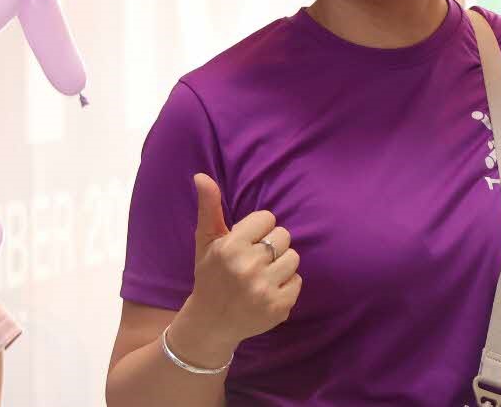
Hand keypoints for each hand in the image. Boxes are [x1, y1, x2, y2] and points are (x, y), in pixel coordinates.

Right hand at [174, 174, 302, 360]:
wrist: (209, 324)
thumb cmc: (210, 276)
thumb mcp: (206, 241)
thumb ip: (209, 207)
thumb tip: (201, 176)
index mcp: (230, 247)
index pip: (268, 218)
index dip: (258, 230)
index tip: (245, 244)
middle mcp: (247, 268)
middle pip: (284, 235)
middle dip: (271, 246)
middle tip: (254, 262)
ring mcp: (264, 289)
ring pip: (294, 257)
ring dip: (281, 265)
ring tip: (261, 276)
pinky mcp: (279, 307)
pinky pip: (298, 281)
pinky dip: (286, 286)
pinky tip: (267, 292)